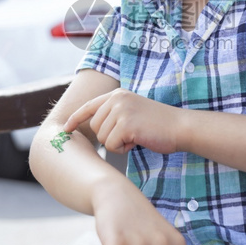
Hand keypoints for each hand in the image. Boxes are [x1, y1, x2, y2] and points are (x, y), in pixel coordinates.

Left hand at [64, 89, 181, 153]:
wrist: (180, 126)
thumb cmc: (158, 124)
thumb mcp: (133, 111)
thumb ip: (115, 113)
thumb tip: (94, 126)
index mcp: (117, 94)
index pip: (89, 106)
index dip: (75, 119)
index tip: (65, 129)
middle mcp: (117, 99)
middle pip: (95, 127)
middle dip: (109, 137)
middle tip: (130, 134)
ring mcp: (121, 110)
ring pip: (102, 138)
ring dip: (117, 144)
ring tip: (136, 136)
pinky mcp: (126, 124)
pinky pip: (111, 145)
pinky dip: (123, 149)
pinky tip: (137, 141)